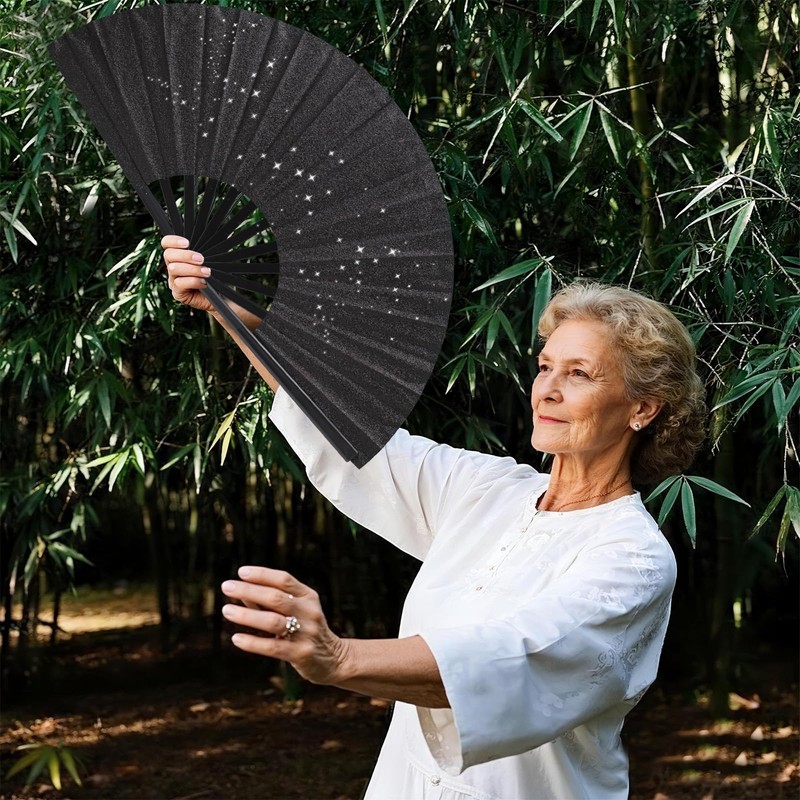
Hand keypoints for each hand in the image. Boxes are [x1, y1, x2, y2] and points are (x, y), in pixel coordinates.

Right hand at [161, 234, 215, 314]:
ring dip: (192, 269)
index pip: (167, 243)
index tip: (187, 243)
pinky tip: (204, 283)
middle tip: (201, 259)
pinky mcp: (177, 293)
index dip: (173, 241)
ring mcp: (173, 280)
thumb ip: (206, 250)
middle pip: (168, 255)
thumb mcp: (211, 260)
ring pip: (173, 269)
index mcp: (179, 256)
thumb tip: (213, 237)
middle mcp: (173, 267)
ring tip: (207, 272)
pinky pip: (179, 283)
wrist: (222, 297)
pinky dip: (193, 281)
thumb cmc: (216, 276)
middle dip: (186, 255)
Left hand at [221, 566, 349, 685]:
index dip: (262, 574)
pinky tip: (236, 638)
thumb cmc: (304, 630)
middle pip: (276, 597)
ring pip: (273, 621)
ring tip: (227, 610)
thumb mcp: (294, 611)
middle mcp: (309, 612)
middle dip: (249, 590)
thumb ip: (268, 602)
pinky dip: (252, 642)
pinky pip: (273, 647)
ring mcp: (307, 633)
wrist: (333, 659)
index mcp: (308, 596)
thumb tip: (241, 591)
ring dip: (247, 615)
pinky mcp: (301, 654)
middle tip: (226, 586)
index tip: (241, 571)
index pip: (284, 579)